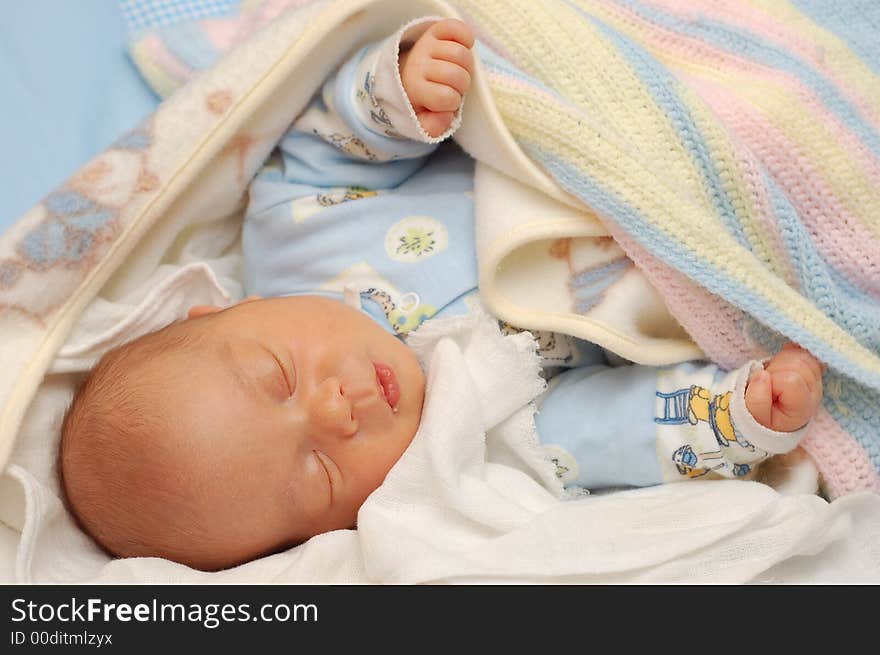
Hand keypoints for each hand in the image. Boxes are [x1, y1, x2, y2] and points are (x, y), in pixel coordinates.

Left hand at [399, 19, 474, 137]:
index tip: (447, 101)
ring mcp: (427, 45)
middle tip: (454, 86)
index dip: (453, 103)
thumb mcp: (423, 118)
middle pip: (456, 75)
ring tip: (458, 69)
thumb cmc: (424, 99)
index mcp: (415, 88)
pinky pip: (457, 28)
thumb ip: (432, 126)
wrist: (408, 72)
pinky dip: (466, 37)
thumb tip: (446, 116)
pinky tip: (463, 47)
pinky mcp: (436, 30)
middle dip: (462, 85)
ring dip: (466, 65)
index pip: (445, 98)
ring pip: (461, 53)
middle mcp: (418, 64)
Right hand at [744, 343, 824, 431]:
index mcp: (801, 406)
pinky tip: (782, 362)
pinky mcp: (811, 366)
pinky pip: (805, 349)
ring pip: (802, 353)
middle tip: (767, 380)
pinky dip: (791, 350)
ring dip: (782, 359)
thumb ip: (756, 400)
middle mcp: (814, 390)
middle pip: (799, 364)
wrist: (771, 416)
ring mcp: (815, 377)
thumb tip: (762, 375)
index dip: (774, 379)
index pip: (791, 380)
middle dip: (777, 368)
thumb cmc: (762, 417)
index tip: (766, 389)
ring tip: (773, 373)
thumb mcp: (753, 417)